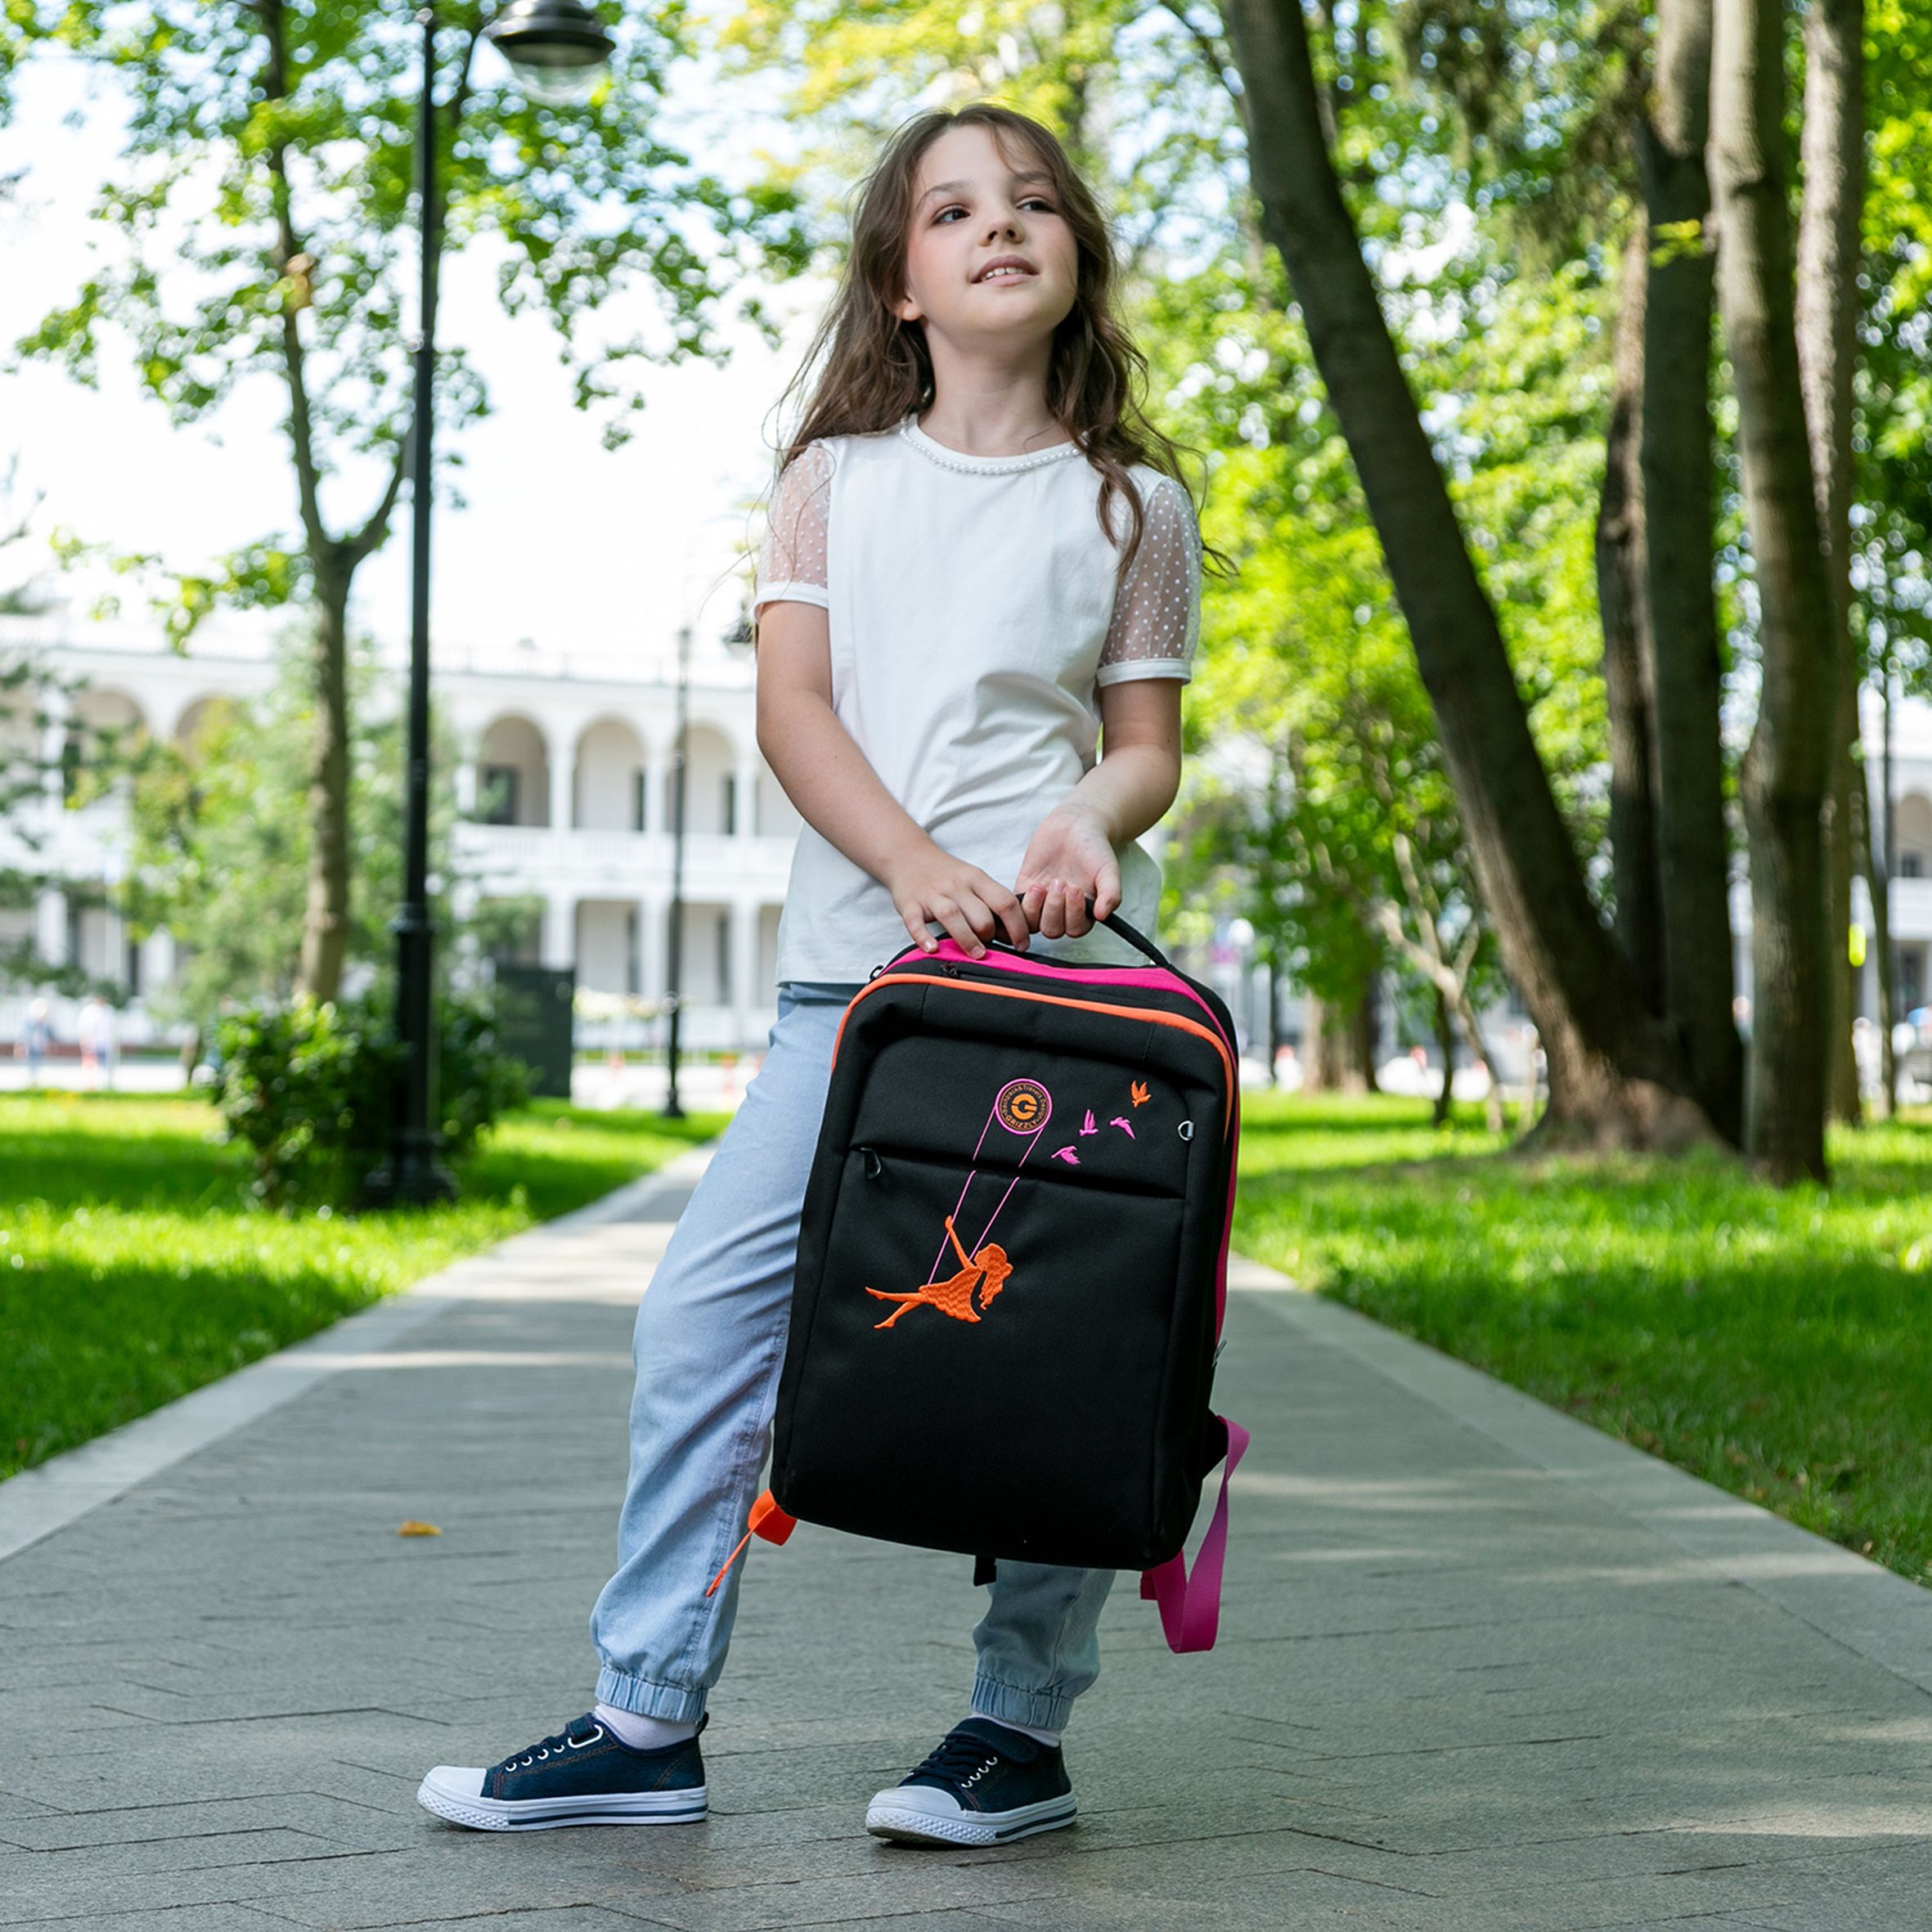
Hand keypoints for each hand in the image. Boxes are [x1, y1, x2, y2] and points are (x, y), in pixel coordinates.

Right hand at [886, 840, 1030, 958]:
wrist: (909, 856)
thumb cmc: (947, 875)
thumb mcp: (974, 879)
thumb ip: (991, 902)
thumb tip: (1013, 934)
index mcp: (977, 879)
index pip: (1005, 902)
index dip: (1018, 927)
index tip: (1022, 945)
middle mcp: (956, 886)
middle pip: (981, 914)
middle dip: (991, 936)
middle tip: (990, 947)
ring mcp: (932, 895)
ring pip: (952, 916)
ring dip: (967, 938)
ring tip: (976, 954)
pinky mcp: (910, 904)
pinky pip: (915, 922)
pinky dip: (923, 937)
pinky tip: (932, 949)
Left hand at [1015, 801, 1120, 939]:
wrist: (1075, 825)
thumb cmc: (1094, 850)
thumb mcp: (1108, 870)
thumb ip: (1111, 894)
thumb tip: (1103, 916)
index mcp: (1083, 912)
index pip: (1075, 929)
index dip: (1074, 914)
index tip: (1076, 888)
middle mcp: (1062, 912)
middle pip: (1053, 930)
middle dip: (1055, 909)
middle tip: (1061, 882)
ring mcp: (1042, 903)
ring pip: (1034, 924)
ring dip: (1037, 908)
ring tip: (1044, 885)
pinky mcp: (1025, 891)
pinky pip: (1018, 909)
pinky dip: (1024, 903)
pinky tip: (1035, 885)